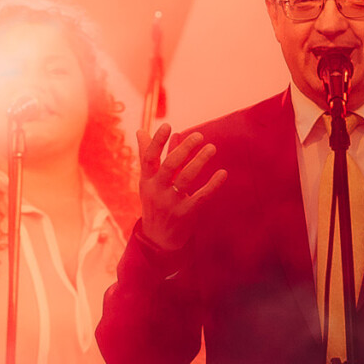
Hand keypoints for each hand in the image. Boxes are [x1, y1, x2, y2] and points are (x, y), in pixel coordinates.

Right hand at [138, 123, 225, 251]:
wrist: (158, 238)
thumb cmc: (154, 202)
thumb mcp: (148, 181)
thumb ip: (148, 155)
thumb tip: (140, 130)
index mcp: (147, 180)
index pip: (149, 158)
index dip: (157, 141)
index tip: (167, 125)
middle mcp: (157, 190)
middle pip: (169, 166)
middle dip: (184, 149)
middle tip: (199, 136)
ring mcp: (171, 203)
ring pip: (186, 179)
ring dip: (199, 161)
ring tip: (211, 148)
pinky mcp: (186, 213)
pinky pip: (201, 196)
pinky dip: (213, 184)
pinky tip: (223, 173)